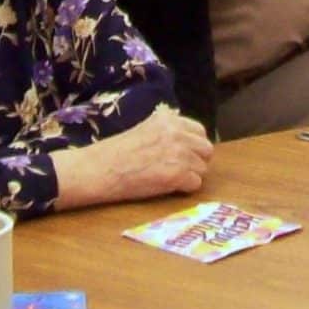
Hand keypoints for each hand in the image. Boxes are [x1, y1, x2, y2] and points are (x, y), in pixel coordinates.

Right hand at [55, 106, 211, 208]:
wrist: (102, 168)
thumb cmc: (117, 152)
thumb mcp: (146, 129)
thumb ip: (168, 132)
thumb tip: (188, 142)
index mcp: (169, 119)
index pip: (199, 131)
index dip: (193, 146)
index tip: (184, 155)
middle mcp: (178, 133)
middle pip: (206, 150)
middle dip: (197, 161)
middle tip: (180, 170)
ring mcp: (180, 153)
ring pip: (203, 168)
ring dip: (190, 175)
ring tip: (170, 178)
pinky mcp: (178, 174)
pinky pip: (196, 184)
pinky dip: (185, 188)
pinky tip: (168, 187)